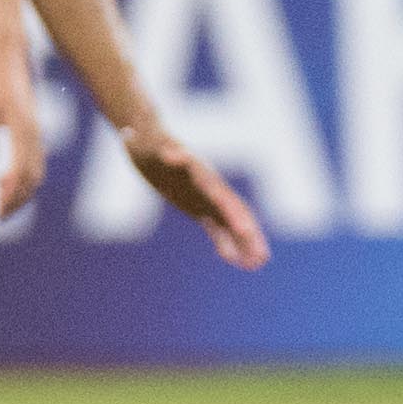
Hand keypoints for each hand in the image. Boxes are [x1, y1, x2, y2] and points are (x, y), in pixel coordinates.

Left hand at [0, 28, 44, 219]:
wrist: (8, 53)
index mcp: (23, 130)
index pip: (20, 174)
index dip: (9, 197)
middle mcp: (35, 133)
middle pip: (33, 178)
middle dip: (17, 200)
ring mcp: (36, 130)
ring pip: (36, 170)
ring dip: (20, 189)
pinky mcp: (33, 126)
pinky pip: (34, 158)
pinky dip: (23, 174)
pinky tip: (4, 177)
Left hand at [120, 123, 269, 268]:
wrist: (148, 141)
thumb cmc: (142, 139)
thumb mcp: (139, 141)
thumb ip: (146, 143)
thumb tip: (155, 147)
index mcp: (194, 169)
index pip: (217, 192)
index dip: (231, 211)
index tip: (244, 229)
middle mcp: (207, 183)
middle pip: (232, 209)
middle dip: (246, 231)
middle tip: (262, 254)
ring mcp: (206, 195)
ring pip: (230, 220)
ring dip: (244, 241)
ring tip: (259, 263)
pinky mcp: (200, 206)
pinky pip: (217, 227)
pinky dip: (226, 244)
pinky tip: (238, 262)